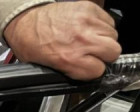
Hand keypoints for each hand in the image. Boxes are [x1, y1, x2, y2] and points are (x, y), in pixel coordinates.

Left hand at [4, 1, 121, 80]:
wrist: (25, 21)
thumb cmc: (32, 43)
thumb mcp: (47, 68)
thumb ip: (70, 73)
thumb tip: (85, 75)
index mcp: (69, 58)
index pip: (99, 70)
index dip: (94, 70)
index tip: (90, 67)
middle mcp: (81, 40)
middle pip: (113, 52)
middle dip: (105, 56)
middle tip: (94, 55)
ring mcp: (87, 22)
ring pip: (113, 35)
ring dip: (104, 39)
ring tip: (90, 40)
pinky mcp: (89, 8)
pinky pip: (108, 21)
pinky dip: (102, 26)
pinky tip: (89, 29)